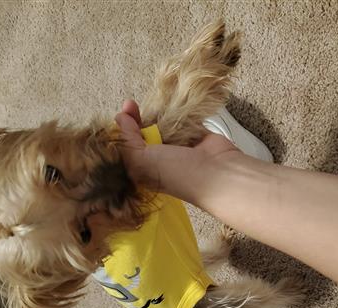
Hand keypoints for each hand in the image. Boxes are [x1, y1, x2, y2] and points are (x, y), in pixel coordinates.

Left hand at [115, 100, 242, 190]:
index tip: (123, 114)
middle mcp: (159, 159)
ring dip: (155, 113)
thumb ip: (127, 140)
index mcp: (145, 170)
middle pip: (142, 134)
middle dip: (136, 119)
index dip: (122, 131)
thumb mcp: (140, 161)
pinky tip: (169, 103)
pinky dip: (176, 111)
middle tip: (131, 105)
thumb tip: (120, 118)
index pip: (128, 148)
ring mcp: (177, 146)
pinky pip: (181, 118)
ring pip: (160, 124)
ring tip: (147, 104)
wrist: (217, 172)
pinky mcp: (193, 134)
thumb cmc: (177, 173)